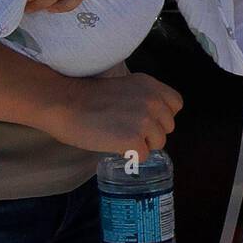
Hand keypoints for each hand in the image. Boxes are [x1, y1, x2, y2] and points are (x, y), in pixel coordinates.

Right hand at [44, 72, 183, 156]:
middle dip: (151, 132)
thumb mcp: (125, 88)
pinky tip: (115, 145)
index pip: (176, 104)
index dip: (162, 115)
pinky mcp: (134, 139)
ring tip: (120, 137)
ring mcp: (144, 120)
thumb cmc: (88, 97)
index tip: (146, 119)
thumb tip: (152, 119)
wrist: (66, 104)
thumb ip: (143, 99)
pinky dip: (131, 156)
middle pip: (168, 127)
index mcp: (150, 85)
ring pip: (158, 143)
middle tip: (128, 130)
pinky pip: (144, 156)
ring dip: (142, 145)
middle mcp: (152, 100)